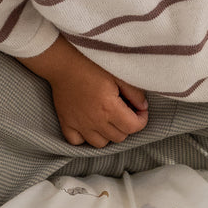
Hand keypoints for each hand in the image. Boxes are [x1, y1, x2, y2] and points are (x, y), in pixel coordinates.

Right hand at [20, 38, 147, 147]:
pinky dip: (85, 138)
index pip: (133, 127)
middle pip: (119, 137)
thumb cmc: (92, 65)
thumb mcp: (118, 75)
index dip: (142, 120)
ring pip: (101, 144)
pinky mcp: (66, 124)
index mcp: (109, 108)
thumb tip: (143, 107)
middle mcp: (95, 120)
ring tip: (109, 119)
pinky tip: (90, 125)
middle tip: (125, 111)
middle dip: (127, 126)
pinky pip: (77, 142)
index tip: (140, 110)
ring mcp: (79, 125)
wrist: (63, 63)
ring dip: (108, 134)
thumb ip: (134, 93)